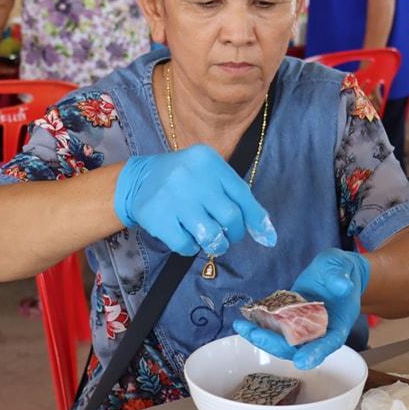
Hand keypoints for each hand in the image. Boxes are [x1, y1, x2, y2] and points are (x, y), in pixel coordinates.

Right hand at [113, 145, 276, 256]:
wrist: (140, 180)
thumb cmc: (186, 181)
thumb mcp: (211, 177)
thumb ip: (239, 199)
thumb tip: (268, 236)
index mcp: (209, 161)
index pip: (243, 195)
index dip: (257, 220)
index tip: (267, 238)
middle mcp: (192, 176)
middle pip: (230, 218)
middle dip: (234, 234)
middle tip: (227, 236)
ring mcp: (173, 197)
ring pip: (211, 235)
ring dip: (216, 245)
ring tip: (212, 241)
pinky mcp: (157, 217)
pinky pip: (186, 245)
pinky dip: (192, 248)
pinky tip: (188, 238)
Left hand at [233, 248, 369, 369]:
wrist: (335, 270)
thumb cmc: (342, 271)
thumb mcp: (343, 267)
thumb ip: (341, 277)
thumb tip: (342, 285)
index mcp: (337, 325)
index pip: (328, 344)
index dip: (315, 353)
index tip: (301, 362)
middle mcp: (318, 331)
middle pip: (297, 347)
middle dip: (275, 344)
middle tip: (255, 334)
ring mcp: (302, 326)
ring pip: (282, 340)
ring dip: (262, 337)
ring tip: (242, 327)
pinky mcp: (290, 318)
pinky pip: (275, 327)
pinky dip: (260, 325)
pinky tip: (245, 320)